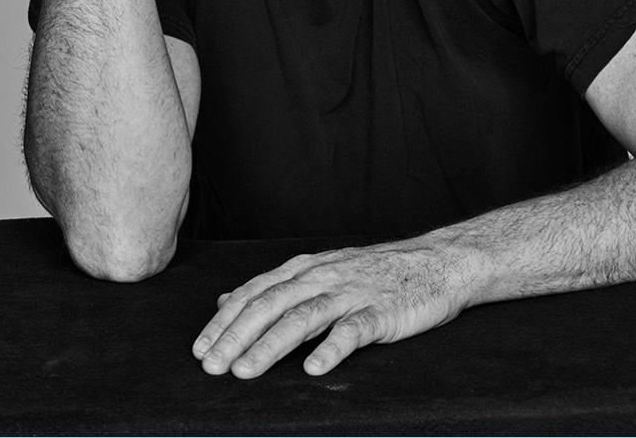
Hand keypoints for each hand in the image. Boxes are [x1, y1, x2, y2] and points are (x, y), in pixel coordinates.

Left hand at [191, 237, 469, 377]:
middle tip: (212, 367)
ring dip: (271, 345)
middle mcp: (323, 276)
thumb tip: (227, 301)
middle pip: (271, 305)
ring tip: (245, 371)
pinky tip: (314, 368)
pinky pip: (353, 331)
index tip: (200, 350)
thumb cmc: (374, 273)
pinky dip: (331, 349)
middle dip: (237, 336)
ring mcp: (352, 293)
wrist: (435, 264)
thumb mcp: (320, 272)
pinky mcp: (381, 311)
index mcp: (306, 268)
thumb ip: (274, 288)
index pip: (255, 292)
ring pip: (303, 317)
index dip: (225, 321)